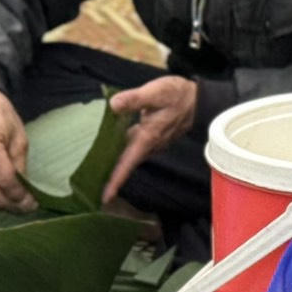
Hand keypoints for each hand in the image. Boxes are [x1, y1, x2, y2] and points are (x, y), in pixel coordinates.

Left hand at [101, 75, 199, 204]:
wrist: (198, 101)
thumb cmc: (178, 97)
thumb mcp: (156, 93)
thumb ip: (134, 99)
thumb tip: (113, 105)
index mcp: (147, 138)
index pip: (128, 163)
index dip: (116, 181)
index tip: (105, 197)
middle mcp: (149, 145)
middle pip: (126, 165)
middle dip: (111, 178)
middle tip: (93, 188)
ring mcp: (151, 143)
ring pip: (129, 156)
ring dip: (114, 164)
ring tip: (96, 170)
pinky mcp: (151, 137)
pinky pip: (132, 147)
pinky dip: (121, 150)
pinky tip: (108, 145)